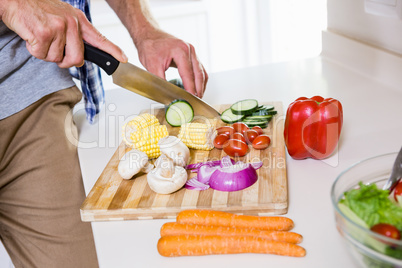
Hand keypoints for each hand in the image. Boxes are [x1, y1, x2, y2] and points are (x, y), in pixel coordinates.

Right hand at [1, 0, 126, 67]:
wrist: (16, 2)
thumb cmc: (39, 11)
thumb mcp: (63, 17)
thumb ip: (74, 34)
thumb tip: (80, 56)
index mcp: (78, 20)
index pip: (100, 38)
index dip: (113, 50)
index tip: (123, 59)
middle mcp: (71, 23)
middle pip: (77, 59)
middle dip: (65, 61)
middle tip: (54, 51)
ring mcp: (58, 28)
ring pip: (57, 59)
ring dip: (46, 53)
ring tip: (40, 37)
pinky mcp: (44, 34)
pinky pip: (42, 55)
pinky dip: (35, 50)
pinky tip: (32, 36)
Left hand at [135, 30, 207, 97]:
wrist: (149, 34)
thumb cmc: (150, 46)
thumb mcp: (152, 65)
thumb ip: (160, 80)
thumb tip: (167, 94)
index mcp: (180, 50)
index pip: (188, 74)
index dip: (191, 88)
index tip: (191, 98)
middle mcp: (189, 50)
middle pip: (199, 73)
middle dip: (199, 88)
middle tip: (196, 100)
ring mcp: (191, 51)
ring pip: (201, 71)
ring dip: (201, 84)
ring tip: (197, 96)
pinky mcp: (191, 54)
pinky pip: (199, 68)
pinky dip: (199, 79)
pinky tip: (197, 87)